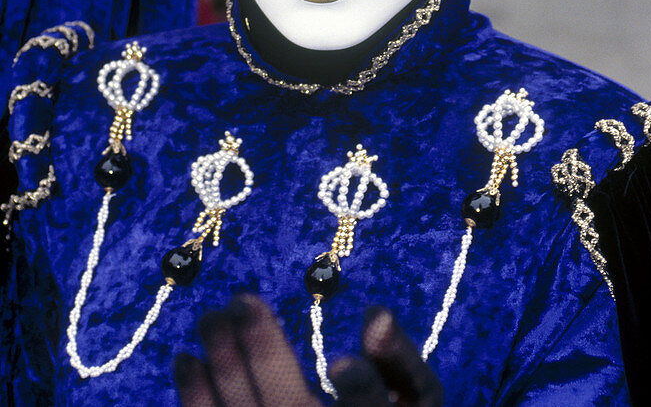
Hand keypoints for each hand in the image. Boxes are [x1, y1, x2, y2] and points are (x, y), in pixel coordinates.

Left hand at [174, 294, 442, 405]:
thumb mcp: (415, 396)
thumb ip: (399, 358)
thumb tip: (375, 315)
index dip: (360, 394)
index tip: (340, 363)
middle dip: (263, 354)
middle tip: (238, 301)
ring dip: (220, 369)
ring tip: (210, 319)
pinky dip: (195, 399)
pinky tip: (188, 363)